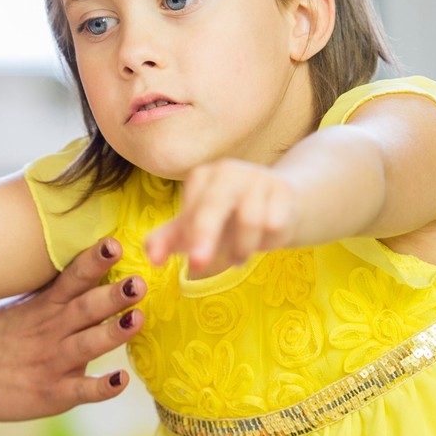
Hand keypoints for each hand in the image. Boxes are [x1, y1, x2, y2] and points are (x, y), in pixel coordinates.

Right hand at [0, 238, 147, 420]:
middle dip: (113, 295)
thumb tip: (93, 262)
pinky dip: (101, 386)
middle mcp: (49, 331)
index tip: (114, 244)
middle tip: (139, 282)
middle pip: (85, 309)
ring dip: (113, 333)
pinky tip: (120, 379)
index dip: (93, 261)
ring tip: (138, 318)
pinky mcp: (50, 394)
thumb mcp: (19, 303)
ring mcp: (50, 363)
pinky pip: (80, 391)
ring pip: (87, 346)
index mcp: (43, 305)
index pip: (72, 278)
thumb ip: (55, 289)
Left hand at [143, 159, 297, 277]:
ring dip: (242, 248)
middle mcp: (228, 171)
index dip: (189, 236)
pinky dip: (268, 241)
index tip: (189, 259)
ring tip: (239, 256)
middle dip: (204, 235)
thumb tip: (151, 258)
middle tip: (196, 265)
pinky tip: (265, 238)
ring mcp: (258, 177)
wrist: (277, 207)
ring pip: (250, 220)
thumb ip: (167, 241)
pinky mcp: (284, 190)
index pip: (191, 209)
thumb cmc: (228, 219)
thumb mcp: (195, 229)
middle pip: (214, 205)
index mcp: (202, 176)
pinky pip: (274, 225)